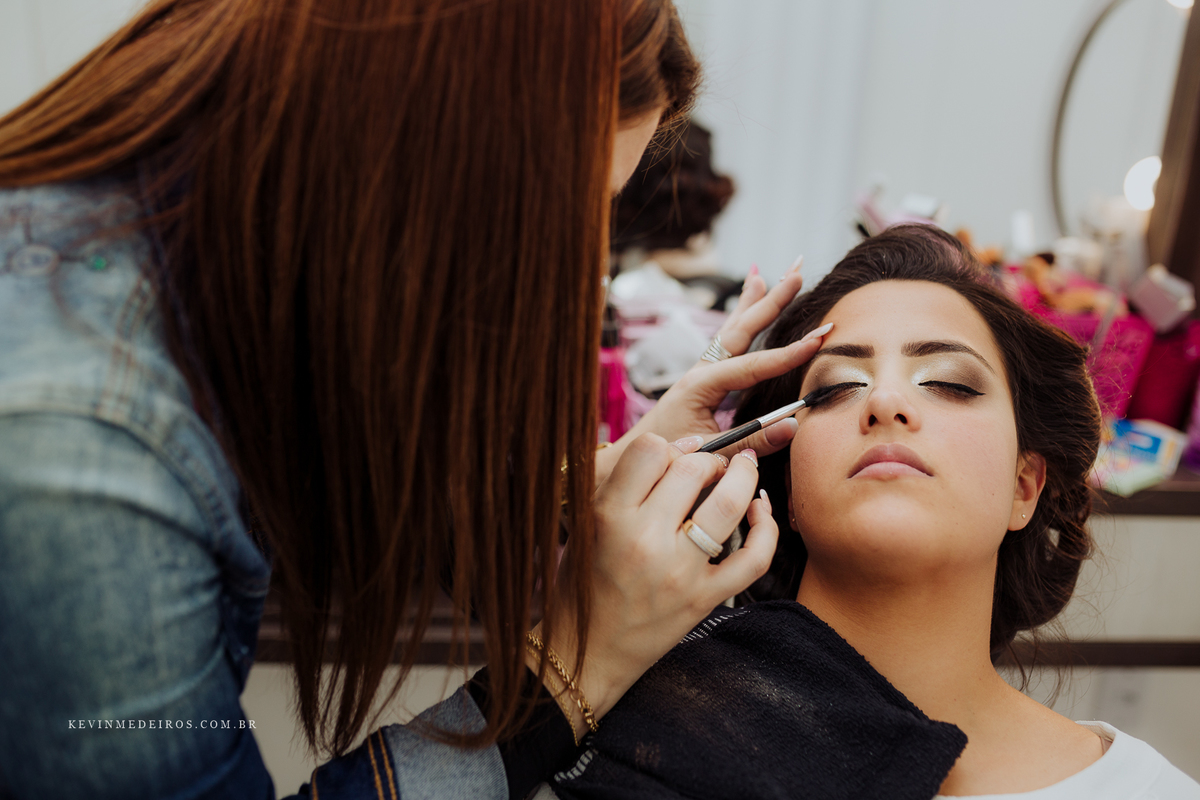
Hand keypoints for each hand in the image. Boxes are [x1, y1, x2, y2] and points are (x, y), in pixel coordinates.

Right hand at [542, 434, 778, 727]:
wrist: (584, 655)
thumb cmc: (581, 585)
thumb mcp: (585, 527)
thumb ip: (622, 488)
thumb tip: (679, 448)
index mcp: (609, 517)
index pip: (651, 449)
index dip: (669, 445)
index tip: (677, 454)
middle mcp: (645, 540)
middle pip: (694, 468)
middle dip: (708, 459)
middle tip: (710, 465)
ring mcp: (680, 572)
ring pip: (730, 503)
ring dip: (744, 477)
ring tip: (743, 469)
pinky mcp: (704, 599)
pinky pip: (755, 557)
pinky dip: (767, 528)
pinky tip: (760, 511)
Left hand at [596, 260, 806, 485]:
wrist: (638, 461)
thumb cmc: (671, 460)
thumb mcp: (713, 455)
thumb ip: (753, 443)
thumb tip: (793, 425)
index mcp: (700, 387)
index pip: (751, 365)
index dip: (786, 354)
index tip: (818, 340)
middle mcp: (701, 371)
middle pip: (740, 329)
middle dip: (771, 300)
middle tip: (797, 272)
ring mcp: (702, 371)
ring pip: (734, 328)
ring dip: (754, 300)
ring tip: (770, 273)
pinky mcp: (706, 377)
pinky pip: (730, 340)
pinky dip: (744, 317)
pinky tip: (752, 298)